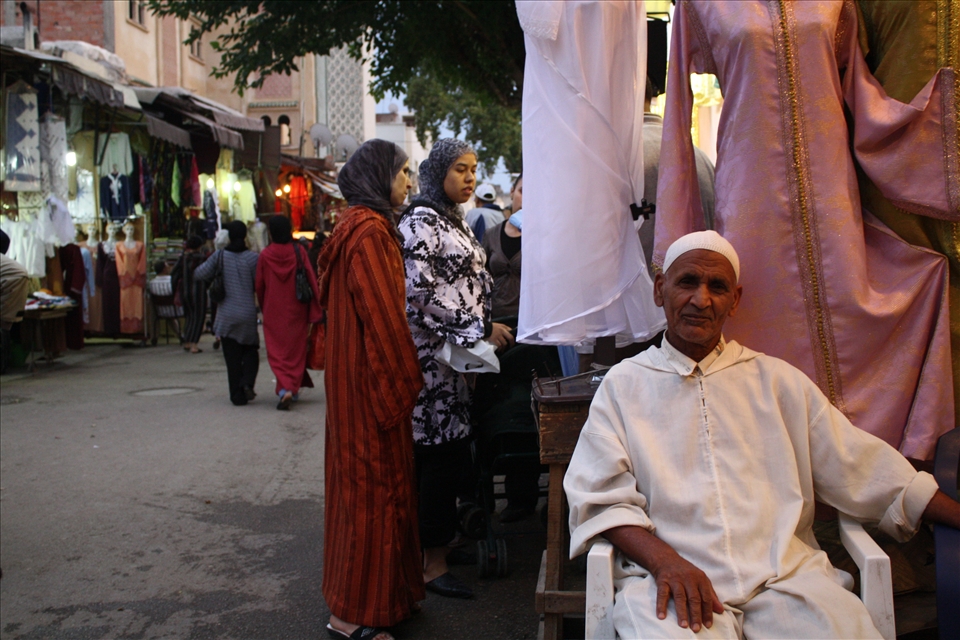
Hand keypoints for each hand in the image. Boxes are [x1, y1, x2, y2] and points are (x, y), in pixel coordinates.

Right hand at [488, 322, 515, 351]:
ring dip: (504, 347)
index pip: (511, 331)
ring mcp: (498, 335)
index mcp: (503, 327)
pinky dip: (500, 349)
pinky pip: (499, 345)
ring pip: (505, 343)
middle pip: (510, 338)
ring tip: (503, 350)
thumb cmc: (490, 326)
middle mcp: (502, 331)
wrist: (483, 328)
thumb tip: (509, 333)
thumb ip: (503, 328)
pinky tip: (499, 350)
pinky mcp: (494, 339)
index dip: (513, 335)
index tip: (513, 340)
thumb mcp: (498, 325)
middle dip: (512, 343)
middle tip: (511, 346)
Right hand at [604, 525, 723, 632]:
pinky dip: (661, 605)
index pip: (706, 597)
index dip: (708, 612)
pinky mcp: (663, 580)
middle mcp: (688, 578)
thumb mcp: (701, 580)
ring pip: (680, 597)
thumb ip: (710, 595)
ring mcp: (675, 579)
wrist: (666, 558)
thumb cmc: (686, 572)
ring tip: (684, 625)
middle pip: (694, 598)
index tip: (708, 625)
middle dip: (696, 614)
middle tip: (696, 628)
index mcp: (700, 579)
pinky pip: (662, 594)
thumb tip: (720, 610)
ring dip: (682, 612)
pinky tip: (662, 616)